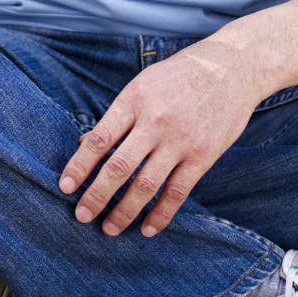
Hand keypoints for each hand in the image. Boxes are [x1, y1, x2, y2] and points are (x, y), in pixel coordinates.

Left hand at [58, 41, 261, 238]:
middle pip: (119, 167)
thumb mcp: (143, 84)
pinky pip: (178, 192)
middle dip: (97, 196)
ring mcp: (180, 140)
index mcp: (134, 100)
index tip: (65, 187)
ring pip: (146, 185)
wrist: (232, 68)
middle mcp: (155, 121)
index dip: (79, 166)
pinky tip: (147, 229)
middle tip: (82, 215)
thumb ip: (117, 115)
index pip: (99, 139)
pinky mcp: (204, 155)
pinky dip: (161, 214)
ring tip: (110, 228)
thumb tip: (85, 142)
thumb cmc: (180, 76)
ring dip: (125, 211)